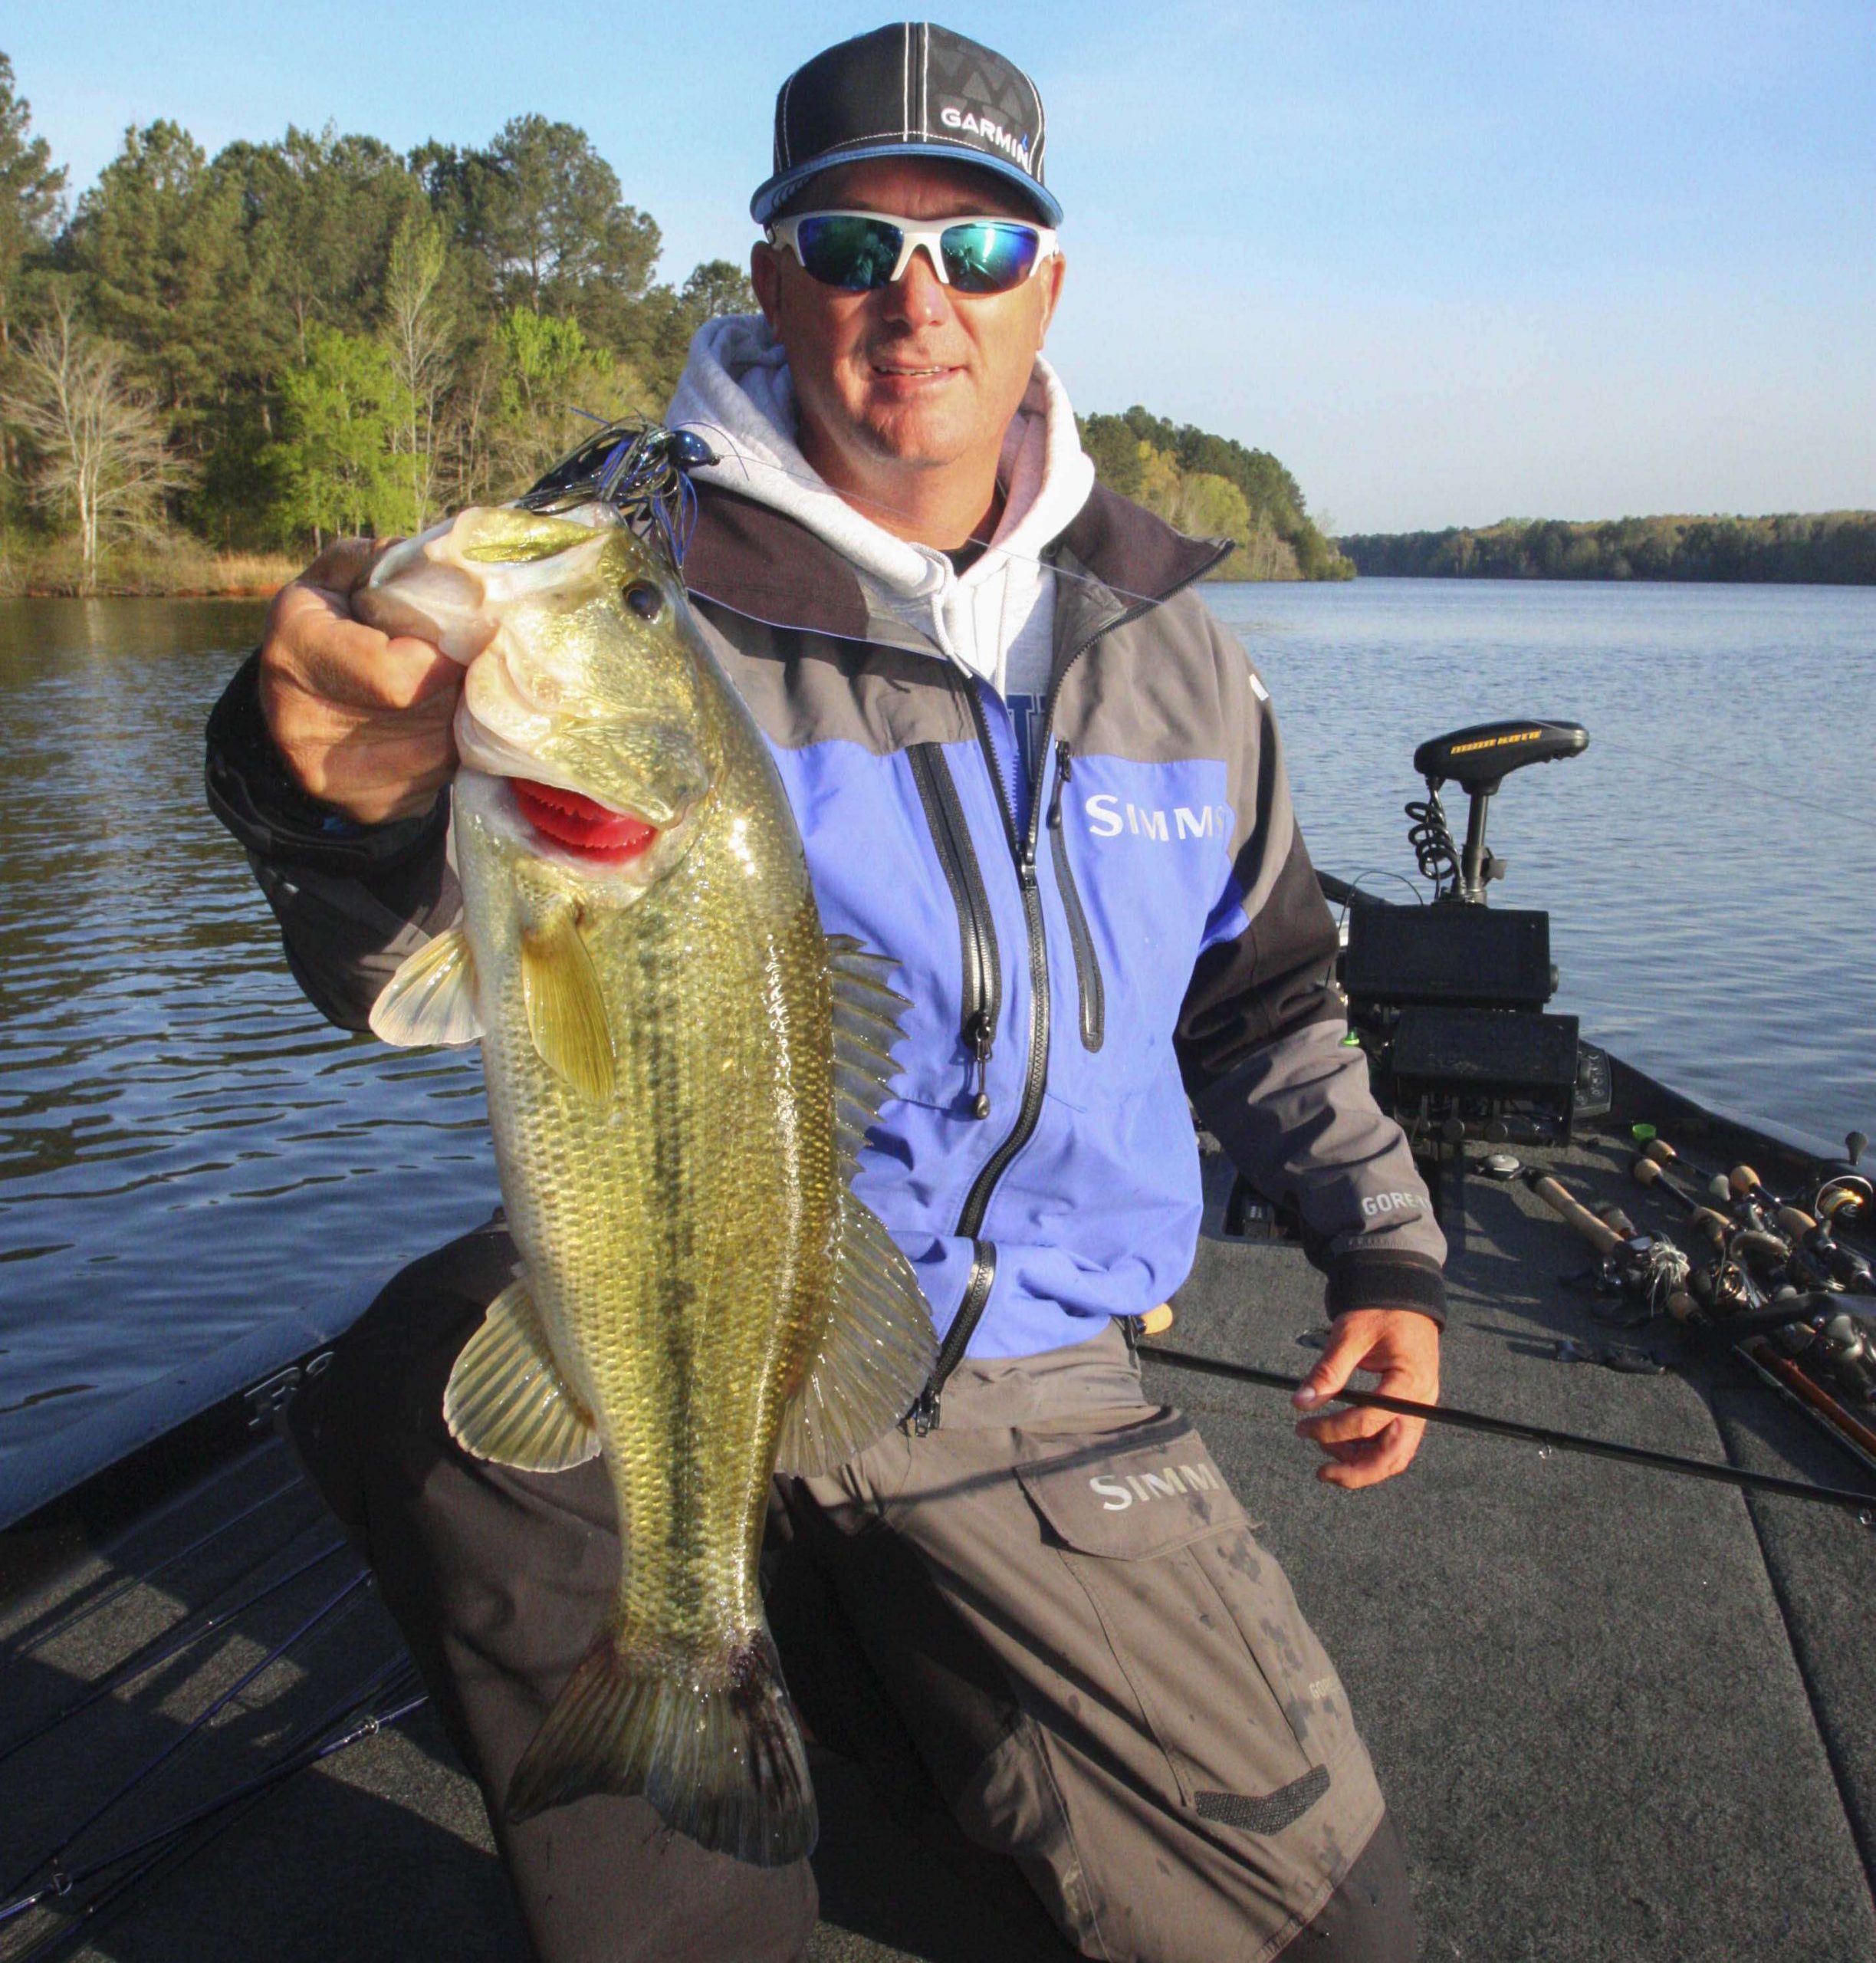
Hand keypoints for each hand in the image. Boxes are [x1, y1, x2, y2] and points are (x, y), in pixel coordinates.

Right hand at [259, 537, 463, 823]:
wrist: (295, 706)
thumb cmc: (327, 625)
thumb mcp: (336, 578)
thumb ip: (382, 563)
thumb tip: (447, 565)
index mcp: (296, 652)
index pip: (399, 676)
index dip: (449, 659)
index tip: (474, 639)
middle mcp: (306, 726)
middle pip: (431, 714)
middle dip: (466, 685)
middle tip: (483, 661)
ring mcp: (336, 778)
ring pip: (444, 750)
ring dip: (466, 719)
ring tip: (461, 689)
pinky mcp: (368, 807)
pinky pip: (440, 779)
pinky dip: (455, 750)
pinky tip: (444, 724)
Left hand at [1292, 1308, 1440, 1489]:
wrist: (1404, 1299)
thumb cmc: (1379, 1311)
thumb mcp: (1350, 1334)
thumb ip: (1328, 1370)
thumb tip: (1301, 1403)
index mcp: (1410, 1382)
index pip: (1372, 1420)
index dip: (1336, 1429)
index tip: (1303, 1427)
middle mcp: (1421, 1403)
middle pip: (1395, 1455)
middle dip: (1357, 1471)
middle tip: (1321, 1473)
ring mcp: (1419, 1409)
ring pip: (1395, 1455)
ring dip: (1361, 1463)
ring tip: (1325, 1449)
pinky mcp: (1410, 1409)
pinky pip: (1393, 1441)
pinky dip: (1368, 1450)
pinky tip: (1340, 1443)